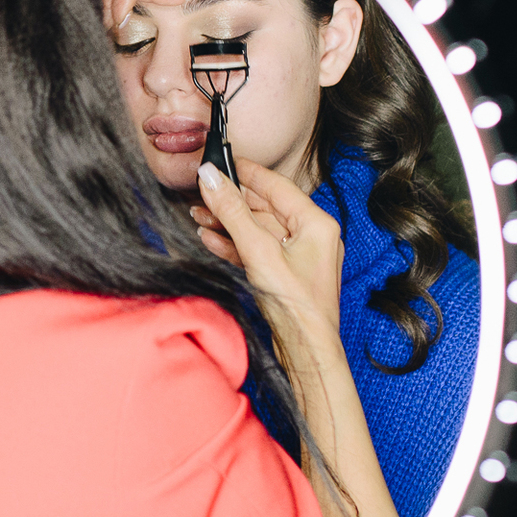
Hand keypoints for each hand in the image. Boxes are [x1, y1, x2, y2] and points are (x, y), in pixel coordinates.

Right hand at [195, 157, 342, 341]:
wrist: (306, 353)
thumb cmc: (297, 308)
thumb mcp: (259, 253)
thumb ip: (233, 214)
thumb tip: (212, 180)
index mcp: (317, 224)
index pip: (276, 186)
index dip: (246, 173)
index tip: (220, 162)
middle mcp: (312, 236)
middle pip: (265, 207)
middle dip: (231, 202)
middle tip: (201, 193)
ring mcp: (299, 256)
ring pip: (258, 230)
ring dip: (228, 224)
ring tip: (198, 217)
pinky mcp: (286, 274)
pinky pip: (258, 250)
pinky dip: (235, 244)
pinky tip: (211, 240)